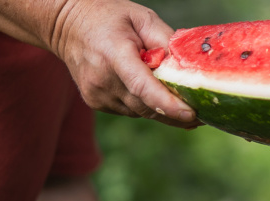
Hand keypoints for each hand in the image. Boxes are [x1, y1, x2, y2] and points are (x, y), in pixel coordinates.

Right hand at [50, 0, 197, 126]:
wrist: (67, 23)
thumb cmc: (109, 17)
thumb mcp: (143, 18)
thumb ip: (166, 42)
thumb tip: (189, 68)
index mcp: (114, 54)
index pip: (143, 87)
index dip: (168, 104)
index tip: (192, 114)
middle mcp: (102, 78)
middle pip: (147, 105)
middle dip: (175, 112)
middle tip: (203, 114)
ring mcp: (96, 93)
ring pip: (141, 112)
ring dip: (161, 109)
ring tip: (179, 101)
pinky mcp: (96, 102)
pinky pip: (131, 111)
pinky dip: (145, 104)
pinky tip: (149, 91)